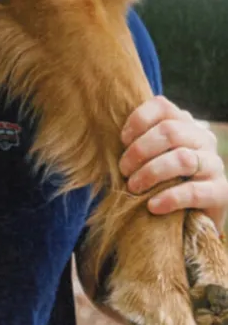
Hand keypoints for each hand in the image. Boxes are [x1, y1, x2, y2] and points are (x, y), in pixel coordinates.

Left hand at [119, 96, 227, 230]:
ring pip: (182, 159)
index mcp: (185, 124)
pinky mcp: (220, 192)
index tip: (121, 141)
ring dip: (151, 173)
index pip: (162, 106)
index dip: (138, 120)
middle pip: (170, 131)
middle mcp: (203, 139)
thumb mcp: (149, 158)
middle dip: (140, 151)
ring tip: (133, 187)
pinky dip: (169, 198)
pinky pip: (194, 191)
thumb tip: (109, 136)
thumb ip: (137, 143)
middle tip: (123, 170)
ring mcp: (215, 164)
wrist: (189, 219)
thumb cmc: (160, 183)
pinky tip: (152, 206)